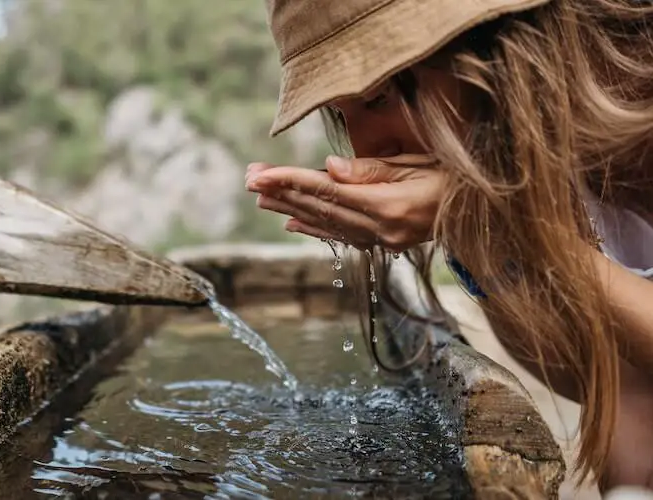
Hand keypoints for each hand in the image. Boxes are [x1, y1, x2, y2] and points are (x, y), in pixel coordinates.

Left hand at [245, 154, 443, 250]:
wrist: (488, 211)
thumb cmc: (457, 177)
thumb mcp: (420, 164)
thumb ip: (373, 170)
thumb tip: (329, 169)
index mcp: (389, 206)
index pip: (328, 191)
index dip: (290, 181)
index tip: (260, 175)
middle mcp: (381, 229)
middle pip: (321, 208)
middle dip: (281, 192)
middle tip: (249, 180)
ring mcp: (383, 241)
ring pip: (326, 223)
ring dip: (290, 209)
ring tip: (260, 198)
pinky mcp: (386, 244)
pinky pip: (342, 235)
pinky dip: (314, 228)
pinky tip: (291, 222)